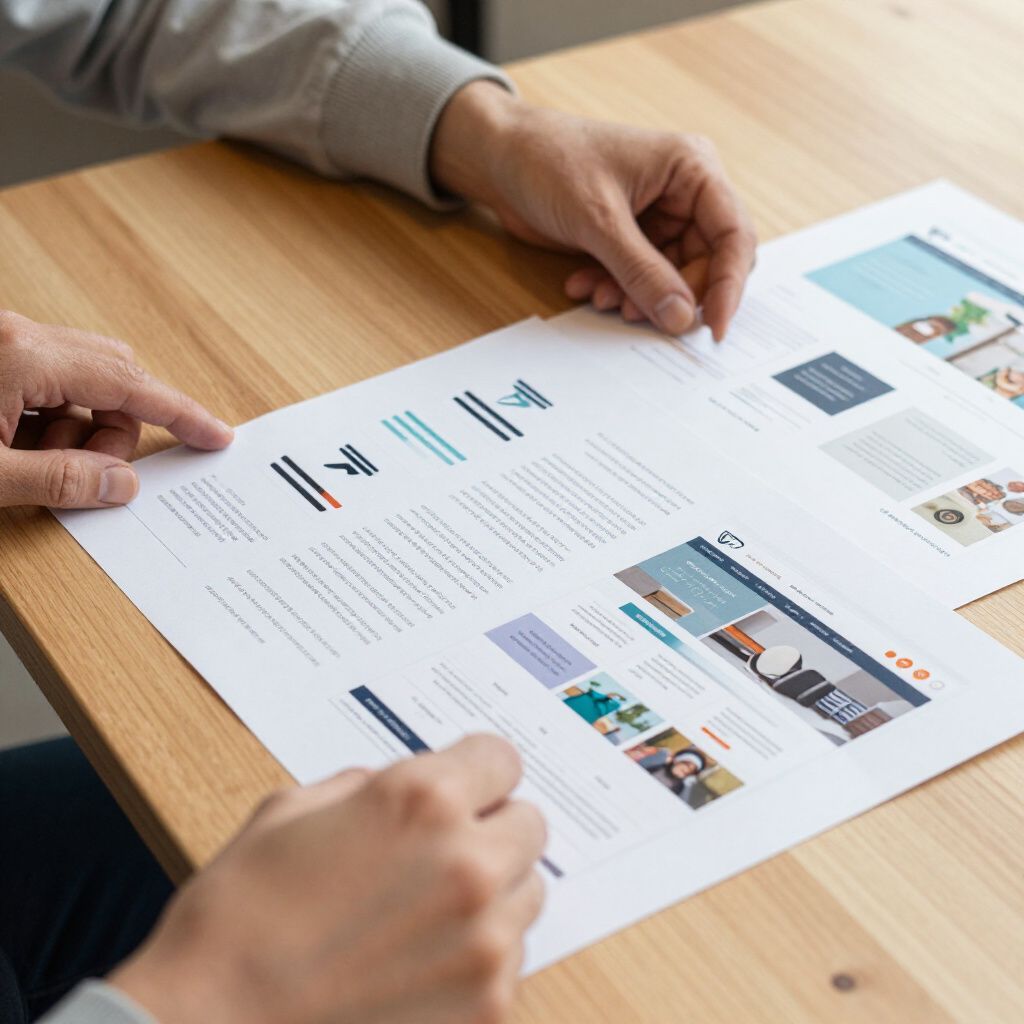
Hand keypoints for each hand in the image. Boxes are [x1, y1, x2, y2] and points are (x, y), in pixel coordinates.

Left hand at [0, 311, 232, 508]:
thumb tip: (120, 483)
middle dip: (116, 430)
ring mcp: (5, 341)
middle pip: (113, 378)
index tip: (214, 434)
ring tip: (29, 464)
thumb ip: (57, 481)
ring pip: (80, 384)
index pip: (128, 384)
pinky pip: (47, 384)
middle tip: (88, 471)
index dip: (179, 414)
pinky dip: (50, 422)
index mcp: (23, 355)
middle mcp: (18, 335)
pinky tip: (16, 449)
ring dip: (77, 431)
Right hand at [111, 736, 546, 1023]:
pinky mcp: (486, 1008)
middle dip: (490, 828)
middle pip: (528, 824)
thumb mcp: (291, 811)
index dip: (477, 769)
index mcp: (422, 801)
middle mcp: (467, 865)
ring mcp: (484, 943)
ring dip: (492, 892)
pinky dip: (479, 955)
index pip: (502, 758)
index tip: (466, 784)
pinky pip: (511, 960)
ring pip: (527, 892)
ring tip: (426, 911)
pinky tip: (421, 963)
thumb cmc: (237, 918)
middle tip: (441, 850)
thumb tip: (401, 789)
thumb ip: (368, 787)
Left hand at [431, 83, 756, 339]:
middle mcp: (683, 194)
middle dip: (671, 295)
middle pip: (706, 265)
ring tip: (600, 296)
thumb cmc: (550, 161)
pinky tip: (584, 285)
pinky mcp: (632, 240)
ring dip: (637, 297)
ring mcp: (658, 219)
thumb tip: (680, 317)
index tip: (713, 326)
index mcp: (691, 169)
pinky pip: (641, 281)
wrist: (501, 159)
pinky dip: (616, 290)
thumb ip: (641, 272)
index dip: (729, 285)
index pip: (733, 235)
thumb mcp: (598, 220)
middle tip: (635, 314)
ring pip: (670, 279)